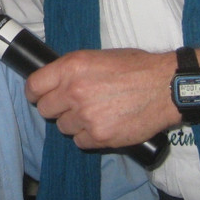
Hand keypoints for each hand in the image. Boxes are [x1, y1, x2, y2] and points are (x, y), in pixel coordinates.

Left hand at [25, 48, 179, 149]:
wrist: (165, 88)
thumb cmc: (136, 68)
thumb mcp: (99, 57)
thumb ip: (73, 70)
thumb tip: (55, 81)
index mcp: (71, 67)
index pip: (34, 85)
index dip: (34, 93)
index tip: (38, 96)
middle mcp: (74, 91)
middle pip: (45, 109)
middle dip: (56, 108)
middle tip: (72, 105)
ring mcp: (86, 116)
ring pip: (63, 127)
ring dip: (74, 123)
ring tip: (95, 113)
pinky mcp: (99, 136)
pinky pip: (80, 142)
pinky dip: (89, 136)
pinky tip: (104, 125)